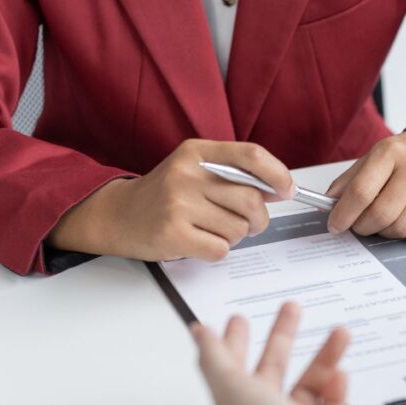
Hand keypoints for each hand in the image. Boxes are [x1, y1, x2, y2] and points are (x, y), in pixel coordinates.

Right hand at [48, 140, 294, 261]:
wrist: (118, 215)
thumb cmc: (166, 195)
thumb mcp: (195, 170)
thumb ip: (234, 174)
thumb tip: (280, 188)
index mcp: (197, 152)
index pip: (251, 155)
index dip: (278, 175)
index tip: (287, 191)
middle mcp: (187, 173)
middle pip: (251, 199)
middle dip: (259, 219)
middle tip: (250, 224)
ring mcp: (178, 203)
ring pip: (238, 228)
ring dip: (235, 237)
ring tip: (212, 230)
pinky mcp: (172, 234)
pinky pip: (220, 249)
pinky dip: (217, 251)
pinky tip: (199, 242)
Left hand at [193, 303, 363, 404]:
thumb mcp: (234, 392)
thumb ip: (216, 359)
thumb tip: (198, 333)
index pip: (233, 366)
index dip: (235, 340)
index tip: (238, 319)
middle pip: (273, 367)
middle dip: (282, 336)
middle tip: (291, 309)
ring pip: (310, 381)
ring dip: (324, 355)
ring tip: (338, 333)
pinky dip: (338, 387)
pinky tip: (341, 374)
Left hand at [325, 121, 405, 238]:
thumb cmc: (402, 159)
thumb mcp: (371, 160)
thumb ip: (347, 183)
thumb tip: (326, 207)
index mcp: (390, 151)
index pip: (361, 191)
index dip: (344, 214)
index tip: (335, 226)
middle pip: (381, 214)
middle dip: (363, 227)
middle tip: (358, 226)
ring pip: (402, 228)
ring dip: (385, 233)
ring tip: (382, 222)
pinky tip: (405, 220)